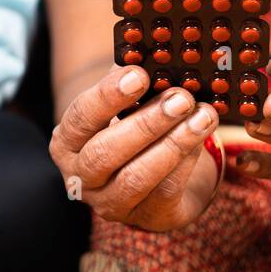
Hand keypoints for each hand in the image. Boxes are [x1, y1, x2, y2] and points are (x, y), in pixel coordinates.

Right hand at [49, 66, 220, 231]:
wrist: (149, 180)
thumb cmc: (131, 130)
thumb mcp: (123, 108)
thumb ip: (131, 85)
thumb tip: (153, 53)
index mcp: (66, 142)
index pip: (80, 118)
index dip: (108, 96)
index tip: (139, 75)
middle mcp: (79, 177)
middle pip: (105, 152)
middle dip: (146, 123)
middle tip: (181, 97)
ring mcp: (109, 203)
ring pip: (136, 177)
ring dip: (173, 144)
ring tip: (203, 116)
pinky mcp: (144, 218)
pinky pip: (164, 192)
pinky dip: (186, 163)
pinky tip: (203, 137)